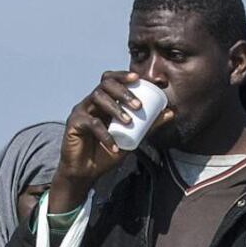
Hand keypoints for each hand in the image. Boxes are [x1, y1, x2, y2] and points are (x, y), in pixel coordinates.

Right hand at [50, 70, 173, 211]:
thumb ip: (150, 125)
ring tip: (129, 122)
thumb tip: (171, 112)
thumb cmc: (107, 152)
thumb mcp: (133, 138)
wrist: (87, 171)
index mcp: (106, 101)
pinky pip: (91, 123)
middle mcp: (92, 101)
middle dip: (123, 91)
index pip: (112, 80)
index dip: (123, 75)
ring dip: (115, 108)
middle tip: (138, 105)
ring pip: (97, 98)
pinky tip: (115, 145)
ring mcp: (82, 110)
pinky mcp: (74, 123)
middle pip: (105, 84)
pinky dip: (105, 134)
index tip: (139, 78)